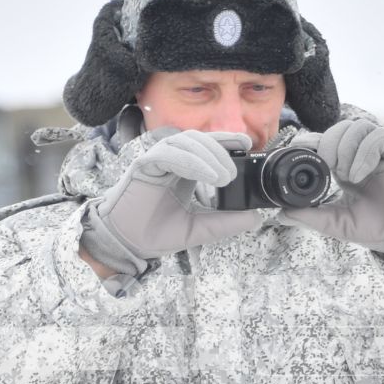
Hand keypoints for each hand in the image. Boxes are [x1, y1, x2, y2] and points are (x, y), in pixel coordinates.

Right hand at [80, 129, 266, 274]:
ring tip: (223, 177)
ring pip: (185, 142)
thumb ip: (225, 222)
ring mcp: (156, 160)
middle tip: (232, 175)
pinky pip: (169, 153)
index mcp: (184, 169)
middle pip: (199, 139)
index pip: (207, 146)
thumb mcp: (199, 229)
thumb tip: (255, 218)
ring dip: (208, 156)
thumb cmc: (156, 233)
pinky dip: (190, 161)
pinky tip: (207, 175)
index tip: (248, 143)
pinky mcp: (144, 165)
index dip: (227, 140)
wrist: (128, 243)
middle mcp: (171, 160)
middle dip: (220, 151)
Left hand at [279, 119, 383, 268]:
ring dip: (346, 148)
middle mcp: (359, 155)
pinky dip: (364, 152)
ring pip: (356, 128)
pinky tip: (360, 174)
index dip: (312, 140)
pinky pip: (377, 136)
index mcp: (343, 167)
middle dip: (328, 144)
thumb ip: (310, 217)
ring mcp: (378, 152)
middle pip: (338, 129)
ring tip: (347, 175)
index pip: (324, 141)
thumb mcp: (335, 223)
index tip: (300, 149)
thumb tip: (281, 214)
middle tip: (328, 167)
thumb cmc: (373, 228)